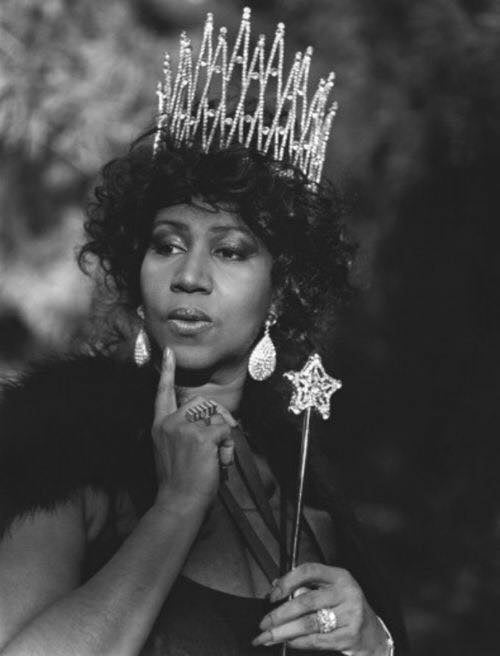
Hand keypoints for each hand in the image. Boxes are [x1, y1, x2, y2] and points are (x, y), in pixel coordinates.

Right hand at [152, 346, 236, 506]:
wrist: (178, 502)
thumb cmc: (180, 481)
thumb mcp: (171, 450)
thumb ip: (184, 431)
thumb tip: (211, 421)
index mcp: (160, 425)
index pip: (163, 393)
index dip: (168, 372)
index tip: (170, 352)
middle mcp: (169, 423)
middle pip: (202, 403)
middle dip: (219, 417)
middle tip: (223, 440)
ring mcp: (184, 428)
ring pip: (216, 417)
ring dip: (225, 436)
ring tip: (219, 457)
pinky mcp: (200, 437)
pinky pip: (225, 431)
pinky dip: (228, 447)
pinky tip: (220, 461)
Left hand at [252, 563, 389, 654]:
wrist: (373, 634)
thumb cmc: (346, 608)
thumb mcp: (331, 591)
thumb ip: (307, 587)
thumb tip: (276, 587)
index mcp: (339, 576)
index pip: (308, 571)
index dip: (287, 581)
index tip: (272, 595)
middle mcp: (346, 593)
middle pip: (305, 601)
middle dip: (280, 614)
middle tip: (264, 623)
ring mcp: (350, 615)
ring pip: (309, 623)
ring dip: (284, 631)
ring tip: (268, 637)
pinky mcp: (349, 636)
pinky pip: (317, 640)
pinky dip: (299, 642)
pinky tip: (288, 642)